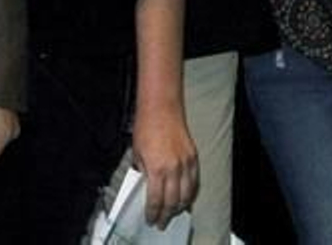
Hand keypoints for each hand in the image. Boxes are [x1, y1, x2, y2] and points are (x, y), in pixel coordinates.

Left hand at [132, 104, 198, 229]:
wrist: (161, 109)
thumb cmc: (146, 127)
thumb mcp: (137, 152)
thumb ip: (143, 170)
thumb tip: (145, 184)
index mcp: (156, 169)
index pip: (156, 199)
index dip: (153, 212)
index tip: (151, 219)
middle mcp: (173, 169)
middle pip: (172, 201)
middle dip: (166, 214)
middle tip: (162, 222)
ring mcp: (186, 164)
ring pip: (186, 195)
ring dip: (180, 207)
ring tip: (173, 213)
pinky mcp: (194, 158)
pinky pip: (194, 182)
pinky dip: (190, 193)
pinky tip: (185, 198)